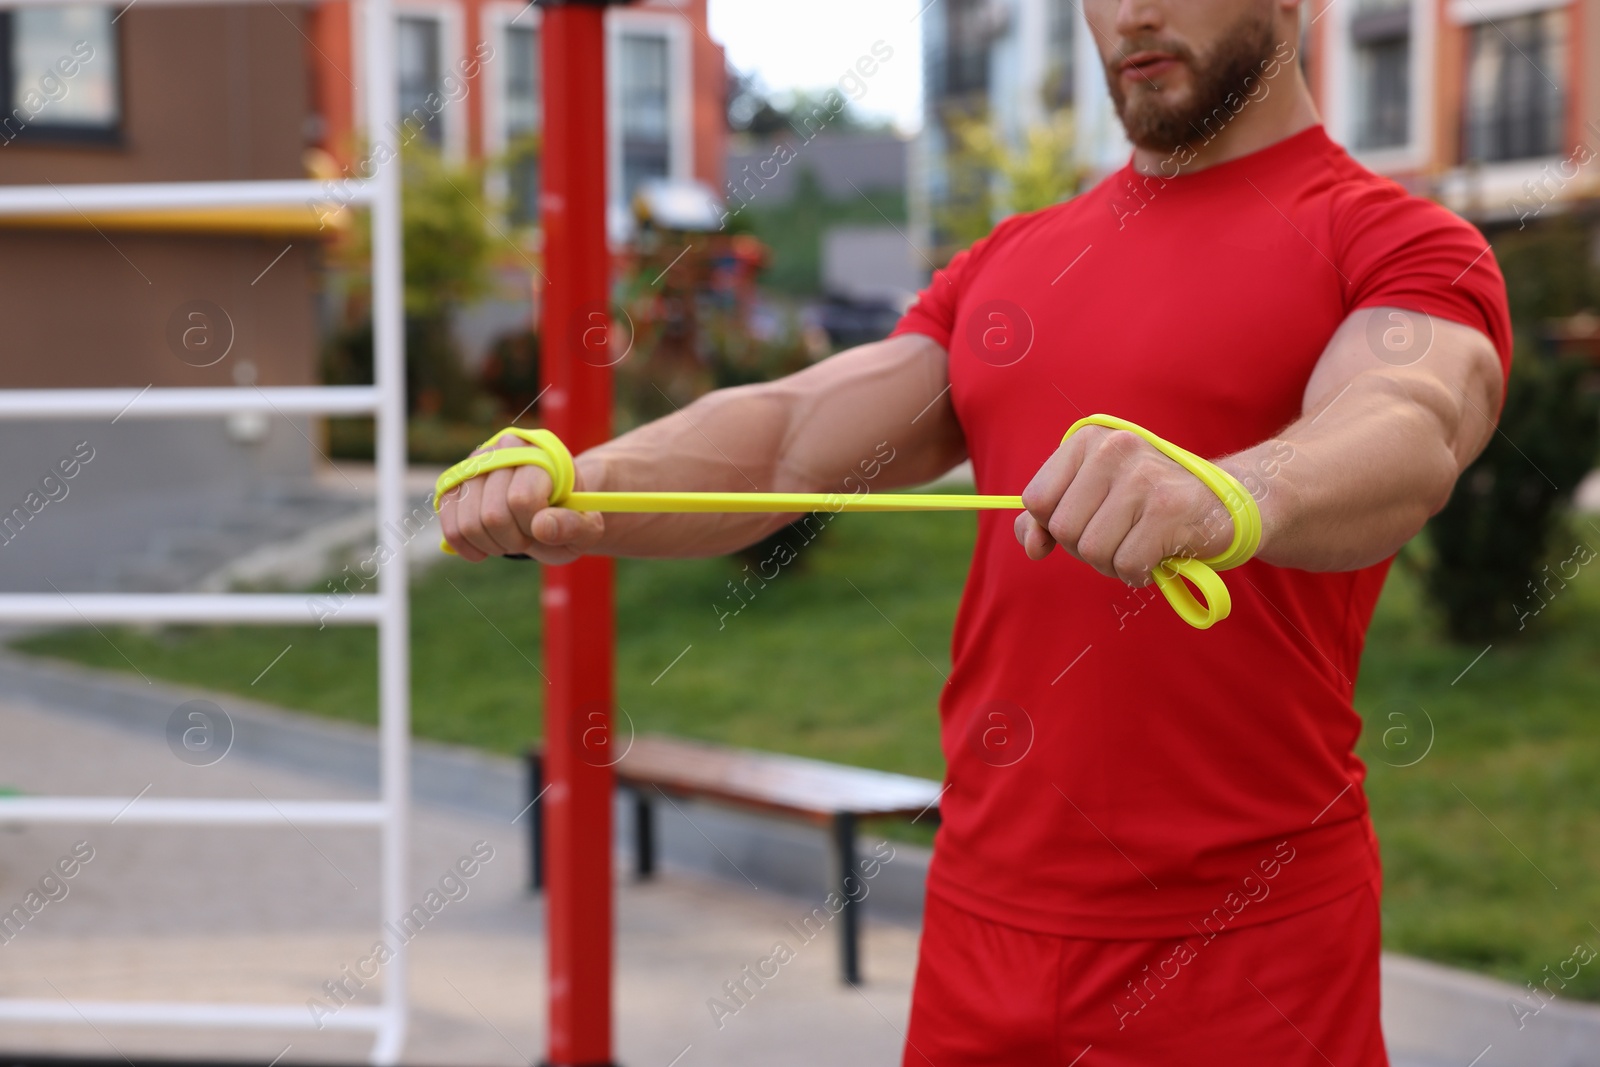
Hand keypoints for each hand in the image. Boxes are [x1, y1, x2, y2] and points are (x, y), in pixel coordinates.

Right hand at [438, 433, 604, 563]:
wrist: (550, 505)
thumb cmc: (569, 517)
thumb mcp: (587, 528)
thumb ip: (575, 527)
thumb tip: (541, 526)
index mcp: (544, 453)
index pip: (521, 499)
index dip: (532, 527)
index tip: (543, 528)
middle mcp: (507, 447)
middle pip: (492, 515)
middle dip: (512, 540)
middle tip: (527, 537)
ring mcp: (477, 461)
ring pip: (468, 523)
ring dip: (491, 545)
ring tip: (509, 540)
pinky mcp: (456, 479)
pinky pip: (448, 520)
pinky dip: (465, 545)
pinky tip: (484, 549)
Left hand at [1014, 426, 1233, 583]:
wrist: (1227, 503)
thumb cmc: (1151, 503)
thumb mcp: (1094, 498)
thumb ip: (1047, 519)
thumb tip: (1031, 546)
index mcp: (1088, 441)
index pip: (1036, 500)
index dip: (1053, 526)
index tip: (1087, 523)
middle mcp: (1112, 450)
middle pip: (1062, 529)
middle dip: (1086, 548)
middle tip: (1122, 536)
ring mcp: (1142, 477)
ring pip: (1092, 550)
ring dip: (1113, 563)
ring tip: (1140, 544)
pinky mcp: (1169, 509)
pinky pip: (1126, 564)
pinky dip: (1137, 573)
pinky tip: (1157, 555)